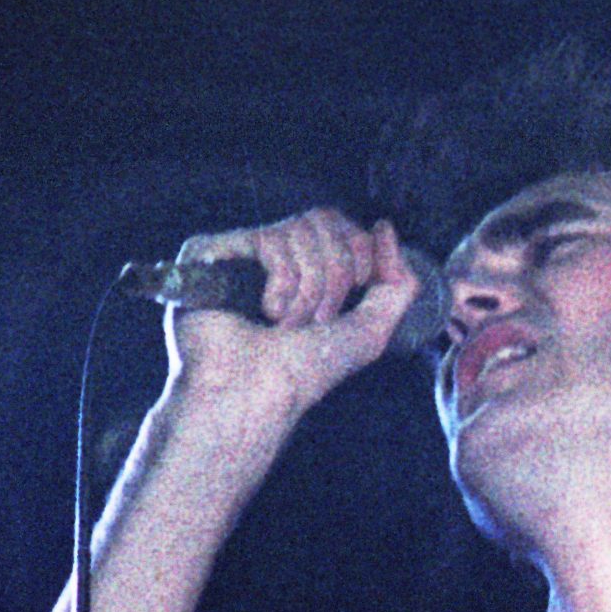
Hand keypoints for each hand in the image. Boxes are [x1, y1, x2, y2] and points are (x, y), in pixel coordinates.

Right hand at [164, 208, 423, 412]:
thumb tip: (385, 228)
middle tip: (318, 320)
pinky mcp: (212, 249)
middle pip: (326, 220)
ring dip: (307, 288)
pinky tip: (263, 311)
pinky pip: (269, 240)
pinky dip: (279, 283)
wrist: (257, 391)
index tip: (353, 297)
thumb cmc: (304, 371)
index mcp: (307, 266)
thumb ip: (398, 284)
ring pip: (300, 231)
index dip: (360, 256)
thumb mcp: (370, 330)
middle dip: (335, 274)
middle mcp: (273, 253)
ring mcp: (241, 250)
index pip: (345, 225)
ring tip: (286, 323)